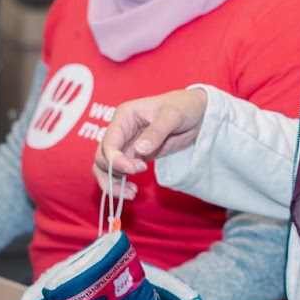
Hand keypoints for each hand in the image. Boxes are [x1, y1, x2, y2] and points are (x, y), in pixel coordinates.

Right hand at [94, 88, 208, 195]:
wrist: (197, 112)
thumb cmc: (184, 107)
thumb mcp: (172, 116)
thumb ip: (156, 132)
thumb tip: (139, 151)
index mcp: (124, 116)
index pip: (109, 142)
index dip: (115, 160)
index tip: (134, 170)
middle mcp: (120, 130)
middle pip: (102, 157)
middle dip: (115, 172)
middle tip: (139, 177)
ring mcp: (126, 144)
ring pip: (106, 167)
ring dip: (113, 182)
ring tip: (131, 193)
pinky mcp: (134, 156)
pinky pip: (119, 171)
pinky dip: (120, 183)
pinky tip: (132, 190)